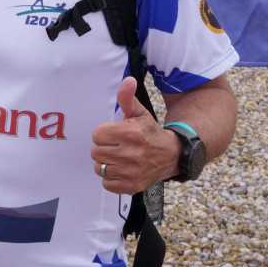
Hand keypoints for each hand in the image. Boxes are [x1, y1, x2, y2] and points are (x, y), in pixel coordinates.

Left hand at [90, 77, 177, 193]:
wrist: (172, 155)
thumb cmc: (150, 132)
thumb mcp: (139, 113)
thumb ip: (127, 98)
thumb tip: (128, 80)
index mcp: (130, 133)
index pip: (97, 135)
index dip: (103, 133)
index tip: (113, 134)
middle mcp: (131, 154)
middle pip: (96, 152)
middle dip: (104, 148)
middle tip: (116, 146)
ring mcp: (132, 172)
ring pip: (100, 168)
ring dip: (107, 163)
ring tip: (119, 158)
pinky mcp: (132, 186)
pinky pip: (107, 183)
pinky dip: (111, 178)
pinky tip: (121, 170)